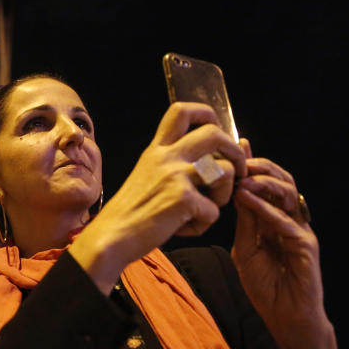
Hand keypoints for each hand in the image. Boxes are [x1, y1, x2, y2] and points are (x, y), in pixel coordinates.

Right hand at [70, 102, 245, 292]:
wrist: (111, 237)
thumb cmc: (131, 213)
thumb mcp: (146, 175)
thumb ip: (172, 165)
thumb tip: (209, 163)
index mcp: (157, 150)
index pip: (182, 111)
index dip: (207, 114)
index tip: (217, 130)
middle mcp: (166, 157)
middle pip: (214, 133)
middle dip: (235, 152)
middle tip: (237, 171)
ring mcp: (175, 175)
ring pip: (225, 171)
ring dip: (224, 194)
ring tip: (204, 209)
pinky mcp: (183, 199)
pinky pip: (214, 211)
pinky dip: (202, 225)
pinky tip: (182, 229)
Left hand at [231, 140, 340, 348]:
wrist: (285, 319)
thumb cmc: (265, 286)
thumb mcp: (245, 248)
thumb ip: (244, 221)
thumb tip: (235, 190)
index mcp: (274, 217)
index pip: (265, 183)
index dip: (252, 164)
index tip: (234, 146)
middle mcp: (290, 219)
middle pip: (282, 180)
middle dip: (260, 166)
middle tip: (238, 160)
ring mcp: (300, 230)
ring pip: (289, 193)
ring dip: (264, 183)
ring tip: (243, 179)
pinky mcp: (306, 245)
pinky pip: (287, 222)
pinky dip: (267, 209)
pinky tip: (249, 201)